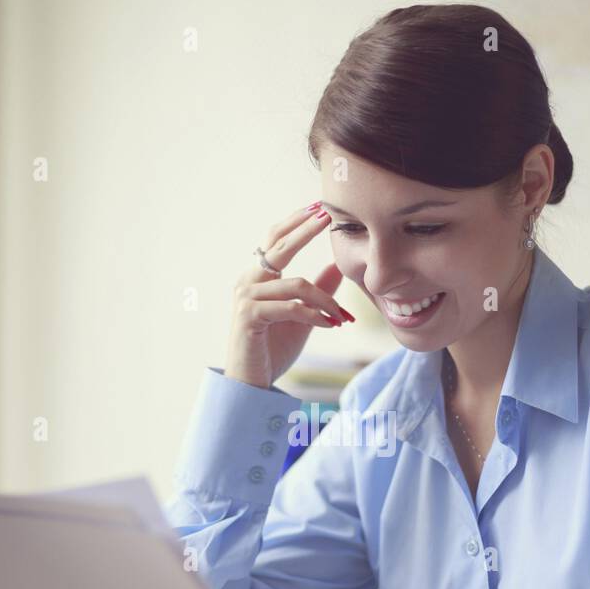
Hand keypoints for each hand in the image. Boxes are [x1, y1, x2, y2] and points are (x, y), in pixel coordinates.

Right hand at [226, 201, 354, 389]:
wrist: (252, 381)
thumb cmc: (274, 347)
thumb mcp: (303, 315)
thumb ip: (318, 290)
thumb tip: (337, 265)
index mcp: (258, 276)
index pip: (276, 239)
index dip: (296, 222)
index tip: (319, 207)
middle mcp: (248, 281)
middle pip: (280, 246)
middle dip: (306, 230)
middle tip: (329, 216)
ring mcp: (246, 297)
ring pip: (297, 284)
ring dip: (326, 300)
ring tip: (343, 316)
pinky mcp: (249, 316)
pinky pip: (292, 307)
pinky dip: (315, 315)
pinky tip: (330, 325)